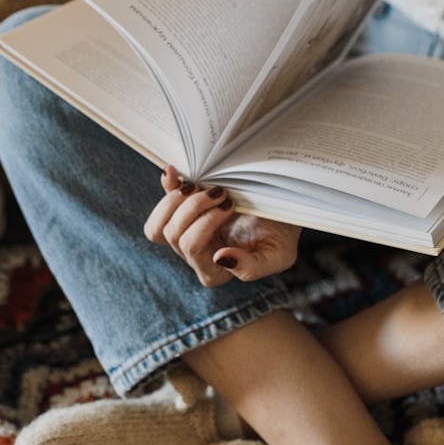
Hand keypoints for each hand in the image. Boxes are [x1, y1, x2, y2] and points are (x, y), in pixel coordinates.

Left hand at [144, 166, 300, 286]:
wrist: (283, 210)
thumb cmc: (281, 234)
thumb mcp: (278, 255)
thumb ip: (252, 268)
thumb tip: (219, 258)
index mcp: (214, 271)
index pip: (192, 248)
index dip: (205, 223)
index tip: (231, 205)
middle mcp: (195, 255)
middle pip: (173, 234)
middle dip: (195, 208)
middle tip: (221, 193)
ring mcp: (186, 235)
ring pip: (160, 225)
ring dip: (177, 200)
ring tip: (203, 187)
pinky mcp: (183, 213)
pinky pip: (161, 208)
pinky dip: (166, 188)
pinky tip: (172, 173)